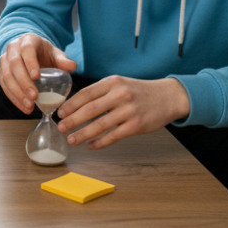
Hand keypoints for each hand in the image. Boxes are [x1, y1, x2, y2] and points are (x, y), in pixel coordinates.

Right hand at [0, 33, 76, 114]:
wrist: (29, 52)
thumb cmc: (43, 53)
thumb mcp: (55, 54)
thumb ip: (62, 61)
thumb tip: (72, 67)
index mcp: (27, 41)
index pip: (27, 50)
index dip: (30, 63)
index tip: (37, 77)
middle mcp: (13, 48)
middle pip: (14, 65)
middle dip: (23, 82)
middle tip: (34, 97)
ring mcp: (4, 60)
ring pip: (7, 77)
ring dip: (17, 93)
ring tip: (30, 106)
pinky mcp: (0, 71)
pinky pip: (4, 86)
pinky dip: (13, 98)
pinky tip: (24, 107)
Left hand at [56, 76, 189, 149]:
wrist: (167, 97)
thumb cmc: (138, 91)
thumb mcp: (119, 84)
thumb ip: (100, 92)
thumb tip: (75, 105)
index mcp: (112, 82)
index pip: (85, 93)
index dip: (70, 105)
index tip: (60, 113)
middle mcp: (119, 95)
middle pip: (90, 110)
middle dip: (72, 120)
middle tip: (61, 127)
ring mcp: (128, 111)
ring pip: (100, 125)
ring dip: (83, 134)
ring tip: (72, 139)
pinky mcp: (136, 125)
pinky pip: (114, 136)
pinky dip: (100, 142)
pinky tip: (91, 145)